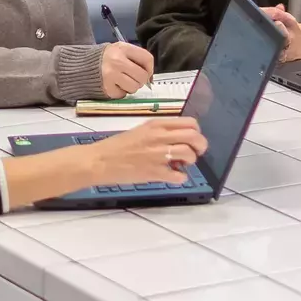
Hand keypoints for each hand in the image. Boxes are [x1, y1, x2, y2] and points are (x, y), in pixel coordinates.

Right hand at [81, 118, 208, 187]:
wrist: (100, 160)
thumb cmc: (117, 146)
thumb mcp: (140, 130)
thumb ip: (160, 132)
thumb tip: (178, 139)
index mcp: (156, 125)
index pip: (190, 123)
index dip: (197, 132)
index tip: (194, 139)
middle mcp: (159, 137)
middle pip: (194, 137)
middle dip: (200, 146)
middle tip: (196, 153)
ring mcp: (158, 155)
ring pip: (189, 154)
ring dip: (191, 161)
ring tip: (182, 165)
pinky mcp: (154, 172)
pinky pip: (179, 176)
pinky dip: (181, 177)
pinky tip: (174, 176)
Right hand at [99, 41, 155, 97]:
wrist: (83, 65)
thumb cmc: (107, 58)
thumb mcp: (120, 50)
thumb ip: (135, 58)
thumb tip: (150, 77)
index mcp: (123, 48)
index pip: (147, 58)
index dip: (150, 67)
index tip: (147, 72)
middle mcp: (117, 61)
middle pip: (142, 75)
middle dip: (141, 79)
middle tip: (134, 78)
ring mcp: (111, 76)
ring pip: (134, 87)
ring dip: (131, 87)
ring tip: (123, 81)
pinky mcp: (107, 88)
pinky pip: (123, 94)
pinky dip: (120, 92)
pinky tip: (114, 85)